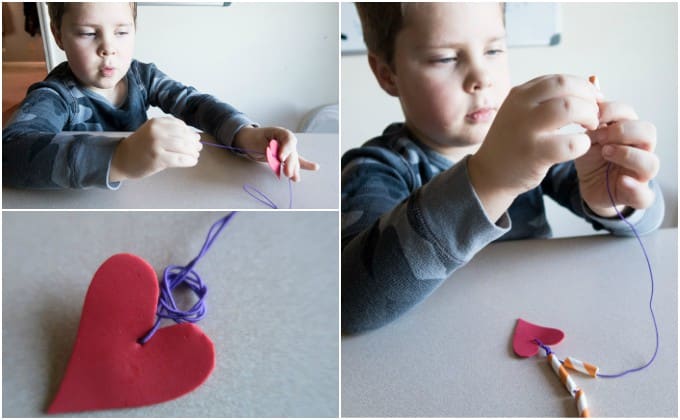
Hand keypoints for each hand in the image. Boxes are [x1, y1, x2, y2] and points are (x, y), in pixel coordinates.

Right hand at [110, 117, 201, 181]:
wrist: (121, 159)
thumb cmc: (140, 146)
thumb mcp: (153, 131)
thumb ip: (171, 131)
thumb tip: (196, 136)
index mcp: (156, 122)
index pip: (181, 126)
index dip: (190, 133)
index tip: (195, 139)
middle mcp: (157, 131)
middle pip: (184, 136)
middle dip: (194, 143)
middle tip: (198, 149)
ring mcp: (157, 145)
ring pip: (184, 147)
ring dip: (193, 152)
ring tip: (195, 155)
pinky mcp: (158, 158)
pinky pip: (180, 159)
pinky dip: (189, 161)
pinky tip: (192, 161)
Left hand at [233, 126, 318, 181]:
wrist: (248, 140)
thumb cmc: (253, 138)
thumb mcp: (258, 142)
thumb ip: (269, 150)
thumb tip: (278, 159)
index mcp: (281, 133)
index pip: (288, 139)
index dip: (286, 149)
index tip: (281, 158)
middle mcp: (287, 141)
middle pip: (292, 152)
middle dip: (290, 164)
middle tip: (287, 173)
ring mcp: (288, 149)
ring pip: (293, 160)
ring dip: (294, 169)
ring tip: (294, 178)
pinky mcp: (286, 157)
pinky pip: (296, 161)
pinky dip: (304, 165)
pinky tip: (314, 167)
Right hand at [468, 74, 601, 220]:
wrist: (489, 174)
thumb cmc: (513, 143)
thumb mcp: (523, 113)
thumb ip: (548, 100)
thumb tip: (590, 85)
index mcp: (519, 94)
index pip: (559, 79)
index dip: (582, 88)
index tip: (591, 100)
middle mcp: (520, 107)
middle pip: (566, 87)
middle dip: (588, 99)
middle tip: (594, 114)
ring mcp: (526, 129)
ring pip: (570, 108)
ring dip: (589, 116)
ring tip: (590, 127)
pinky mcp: (535, 153)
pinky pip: (572, 142)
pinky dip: (583, 143)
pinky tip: (580, 146)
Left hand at [576, 101, 658, 216]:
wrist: (591, 187)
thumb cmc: (595, 157)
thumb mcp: (590, 132)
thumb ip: (595, 111)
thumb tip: (593, 79)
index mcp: (629, 132)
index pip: (631, 113)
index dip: (611, 111)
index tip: (590, 115)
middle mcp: (640, 150)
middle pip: (648, 132)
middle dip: (623, 130)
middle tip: (598, 134)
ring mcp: (640, 173)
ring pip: (651, 162)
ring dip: (628, 155)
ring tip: (606, 152)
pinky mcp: (636, 195)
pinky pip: (644, 195)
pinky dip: (635, 188)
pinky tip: (622, 181)